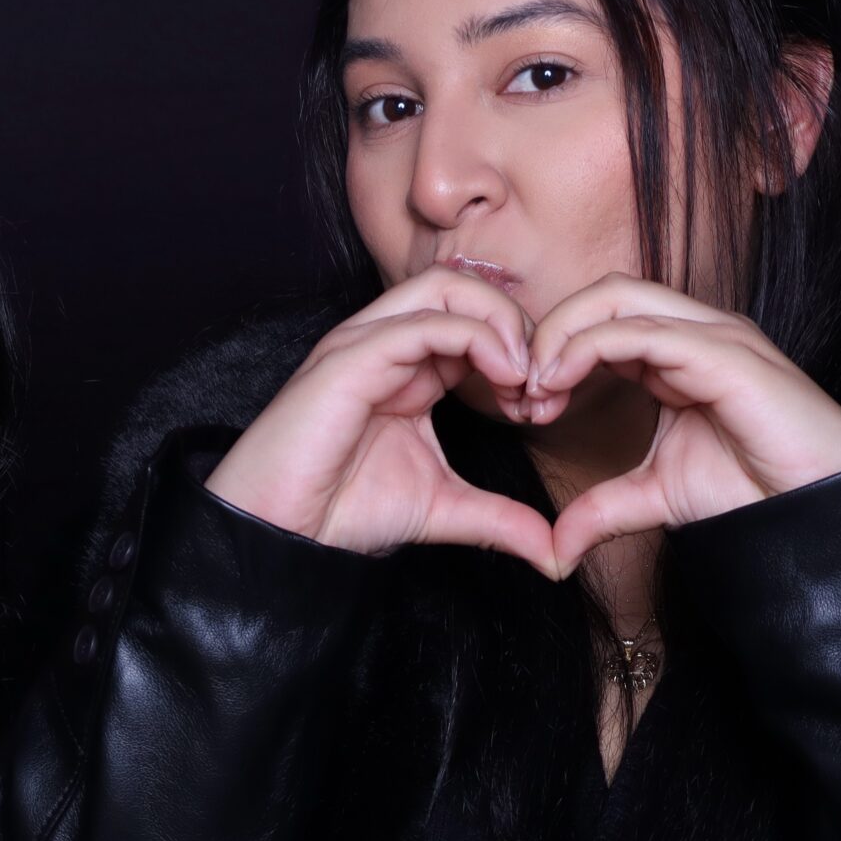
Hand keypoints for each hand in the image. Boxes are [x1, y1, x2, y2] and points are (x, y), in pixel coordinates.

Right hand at [204, 267, 558, 576]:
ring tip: (523, 376)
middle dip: (514, 323)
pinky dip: (477, 339)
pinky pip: (424, 322)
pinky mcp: (350, 358)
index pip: (470, 318)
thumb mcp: (444, 508)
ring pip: (444, 287)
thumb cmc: (342, 511)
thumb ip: (501, 519)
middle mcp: (382, 343)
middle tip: (539, 383)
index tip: (540, 406)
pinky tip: (504, 379)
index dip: (518, 350)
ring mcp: (363, 344)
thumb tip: (555, 554)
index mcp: (403, 366)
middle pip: (460, 286)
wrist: (284, 534)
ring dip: (500, 323)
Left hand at [526, 274, 840, 574]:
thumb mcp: (656, 497)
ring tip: (535, 389)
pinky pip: (641, 331)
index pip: (603, 316)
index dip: (553, 347)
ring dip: (561, 336)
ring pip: (617, 298)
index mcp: (681, 351)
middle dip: (550, 330)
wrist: (819, 520)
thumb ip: (602, 509)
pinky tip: (560, 384)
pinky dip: (588, 349)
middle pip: (605, 292)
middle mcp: (698, 330)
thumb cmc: (755, 496)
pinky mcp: (727, 354)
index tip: (522, 403)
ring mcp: (716, 335)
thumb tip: (555, 550)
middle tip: (520, 389)